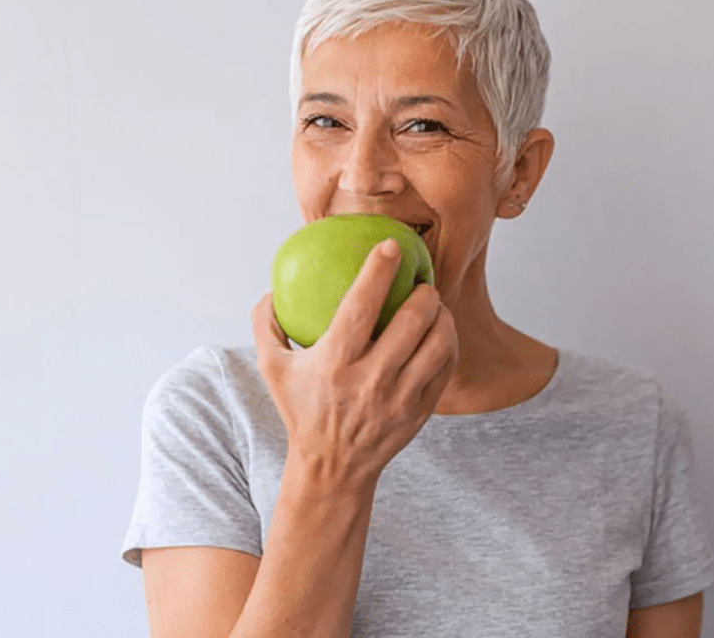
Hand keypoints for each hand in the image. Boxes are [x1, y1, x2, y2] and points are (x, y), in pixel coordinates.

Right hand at [251, 239, 457, 495]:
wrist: (332, 468)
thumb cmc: (302, 410)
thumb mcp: (271, 369)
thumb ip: (265, 325)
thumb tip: (272, 289)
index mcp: (334, 363)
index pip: (361, 306)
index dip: (378, 270)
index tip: (390, 246)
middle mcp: (370, 380)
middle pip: (412, 321)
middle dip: (424, 291)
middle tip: (420, 281)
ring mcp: (400, 398)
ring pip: (438, 342)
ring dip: (441, 315)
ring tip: (433, 305)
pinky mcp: (420, 411)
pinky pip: (445, 367)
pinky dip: (447, 343)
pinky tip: (439, 333)